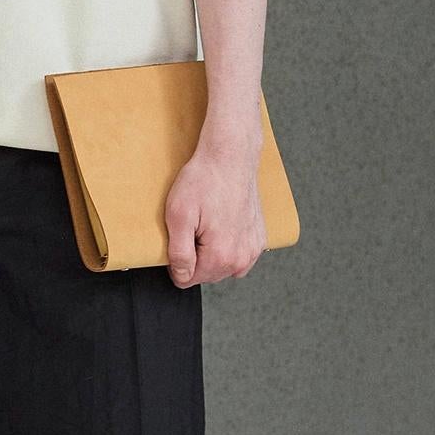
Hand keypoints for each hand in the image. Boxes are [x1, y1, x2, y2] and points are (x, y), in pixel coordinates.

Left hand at [163, 142, 267, 286]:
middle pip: (206, 273)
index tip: (179, 233)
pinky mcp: (259, 237)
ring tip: (207, 222)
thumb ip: (178, 253)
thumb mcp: (178, 214)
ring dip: (212, 251)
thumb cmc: (204, 179)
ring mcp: (253, 249)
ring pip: (222, 266)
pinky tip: (222, 223)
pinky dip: (228, 244)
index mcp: (221, 257)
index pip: (187, 279)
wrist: (231, 155)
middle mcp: (241, 259)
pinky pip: (238, 254)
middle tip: (193, 223)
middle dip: (195, 254)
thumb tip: (181, 277)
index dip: (176, 258)